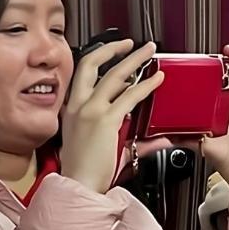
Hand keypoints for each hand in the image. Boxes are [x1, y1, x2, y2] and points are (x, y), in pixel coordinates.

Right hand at [60, 40, 163, 193]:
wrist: (79, 185)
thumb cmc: (85, 171)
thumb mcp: (101, 145)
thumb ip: (128, 136)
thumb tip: (154, 136)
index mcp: (71, 110)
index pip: (82, 74)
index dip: (99, 58)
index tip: (113, 54)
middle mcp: (77, 106)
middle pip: (93, 64)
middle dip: (114, 49)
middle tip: (131, 43)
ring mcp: (90, 111)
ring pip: (114, 75)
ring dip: (134, 59)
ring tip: (150, 52)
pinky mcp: (105, 120)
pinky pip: (129, 96)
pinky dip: (146, 85)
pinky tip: (157, 80)